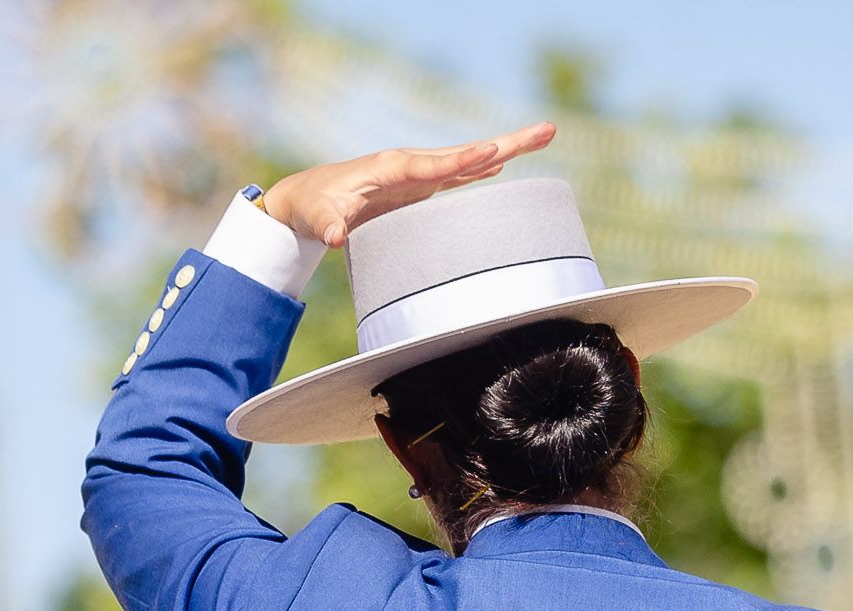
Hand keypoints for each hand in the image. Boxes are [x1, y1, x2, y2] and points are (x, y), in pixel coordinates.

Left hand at [260, 123, 558, 248]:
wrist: (305, 198)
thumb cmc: (311, 206)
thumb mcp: (316, 216)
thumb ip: (327, 225)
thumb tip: (335, 237)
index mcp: (390, 167)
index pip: (434, 164)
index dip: (463, 160)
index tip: (494, 152)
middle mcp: (410, 165)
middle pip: (465, 153)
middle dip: (506, 143)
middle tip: (547, 130)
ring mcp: (417, 174)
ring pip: (467, 160)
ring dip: (505, 149)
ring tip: (542, 137)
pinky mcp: (417, 187)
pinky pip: (457, 174)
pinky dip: (480, 167)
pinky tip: (502, 165)